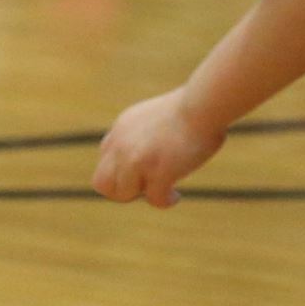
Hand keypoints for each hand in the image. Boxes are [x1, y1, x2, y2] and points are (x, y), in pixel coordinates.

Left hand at [93, 88, 224, 207]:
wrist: (202, 104)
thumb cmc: (192, 108)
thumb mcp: (156, 117)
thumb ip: (146, 135)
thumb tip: (152, 155)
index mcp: (121, 128)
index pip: (105, 159)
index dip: (122, 171)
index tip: (144, 172)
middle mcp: (122, 144)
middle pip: (102, 182)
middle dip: (122, 191)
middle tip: (147, 187)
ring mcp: (136, 158)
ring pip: (121, 194)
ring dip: (142, 196)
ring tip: (164, 190)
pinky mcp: (157, 171)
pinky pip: (153, 200)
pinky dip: (166, 201)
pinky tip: (177, 195)